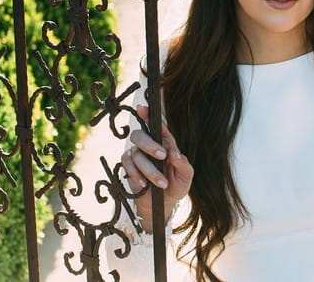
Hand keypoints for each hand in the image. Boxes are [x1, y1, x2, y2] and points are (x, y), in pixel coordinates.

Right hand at [121, 104, 193, 232]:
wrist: (164, 205)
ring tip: (161, 183)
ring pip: (136, 154)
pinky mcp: (128, 168)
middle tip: (162, 156)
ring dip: (149, 169)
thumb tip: (174, 153)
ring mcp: (137, 156)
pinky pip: (127, 166)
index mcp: (164, 142)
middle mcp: (148, 145)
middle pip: (140, 135)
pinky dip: (136, 175)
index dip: (147, 114)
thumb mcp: (186, 175)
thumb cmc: (177, 184)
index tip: (142, 108)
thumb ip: (182, 163)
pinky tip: (144, 184)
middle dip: (150, 145)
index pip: (156, 125)